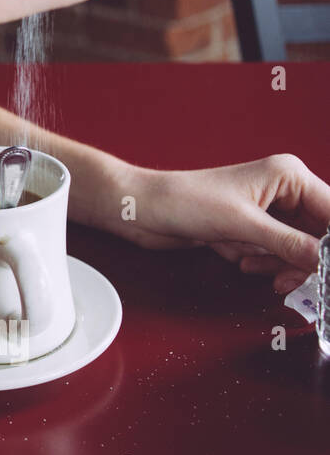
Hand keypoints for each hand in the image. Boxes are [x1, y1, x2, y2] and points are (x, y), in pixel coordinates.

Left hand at [113, 155, 329, 290]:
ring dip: (278, 264)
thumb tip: (326, 261)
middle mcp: (283, 191)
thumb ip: (291, 244)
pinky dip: (261, 263)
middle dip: (303, 260)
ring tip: (250, 263)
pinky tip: (238, 258)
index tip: (327, 267)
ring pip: (299, 250)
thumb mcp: (243, 225)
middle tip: (289, 279)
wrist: (142, 209)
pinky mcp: (252, 230)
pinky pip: (274, 255)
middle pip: (319, 235)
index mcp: (288, 176)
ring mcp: (268, 212)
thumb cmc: (184, 200)